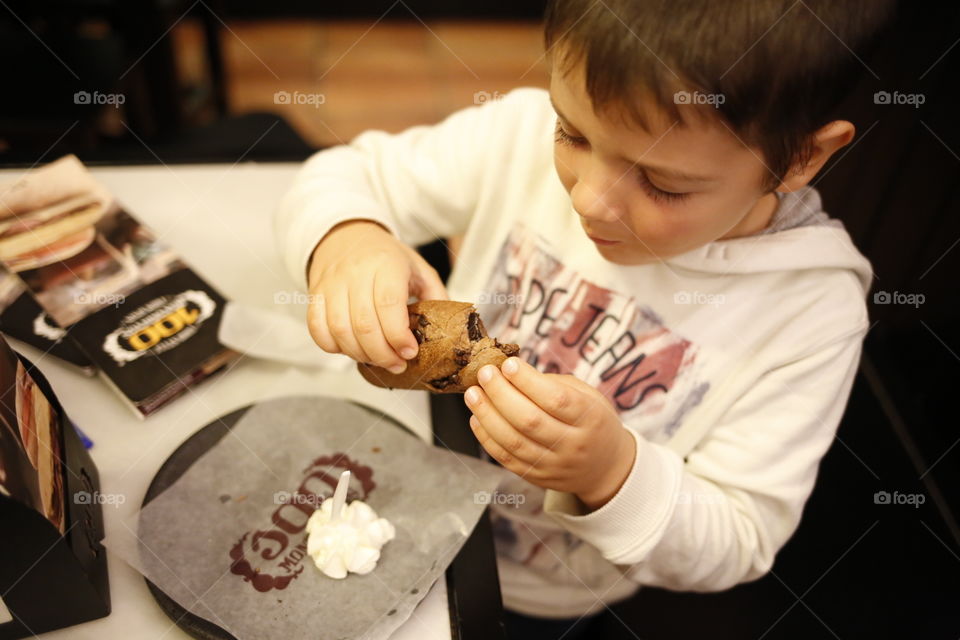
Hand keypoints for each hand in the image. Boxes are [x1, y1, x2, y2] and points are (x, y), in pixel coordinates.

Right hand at [306, 220, 447, 372]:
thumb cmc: (386, 256)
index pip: (388, 305)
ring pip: (340, 330)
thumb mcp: (418, 268)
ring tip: (377, 359)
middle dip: (382, 354)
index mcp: (386, 264)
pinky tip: (351, 349)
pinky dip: (333, 347)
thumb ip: (435, 296)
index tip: (409, 352)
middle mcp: (355, 273)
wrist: (347, 235)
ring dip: (360, 354)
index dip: (398, 335)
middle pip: (364, 324)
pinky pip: (317, 328)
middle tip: (397, 364)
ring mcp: (331, 284)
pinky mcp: (315, 294)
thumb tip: (448, 329)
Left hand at [464, 357, 635, 510]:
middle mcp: (572, 445)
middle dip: (501, 394)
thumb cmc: (591, 420)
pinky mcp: (537, 478)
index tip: (508, 364)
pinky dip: (486, 437)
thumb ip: (553, 385)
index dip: (528, 381)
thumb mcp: (587, 396)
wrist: (605, 467)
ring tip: (473, 394)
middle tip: (485, 373)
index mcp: (590, 419)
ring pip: (514, 442)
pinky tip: (477, 417)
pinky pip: (506, 458)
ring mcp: (554, 465)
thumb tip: (511, 372)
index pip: (556, 400)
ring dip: (487, 415)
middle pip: (530, 420)